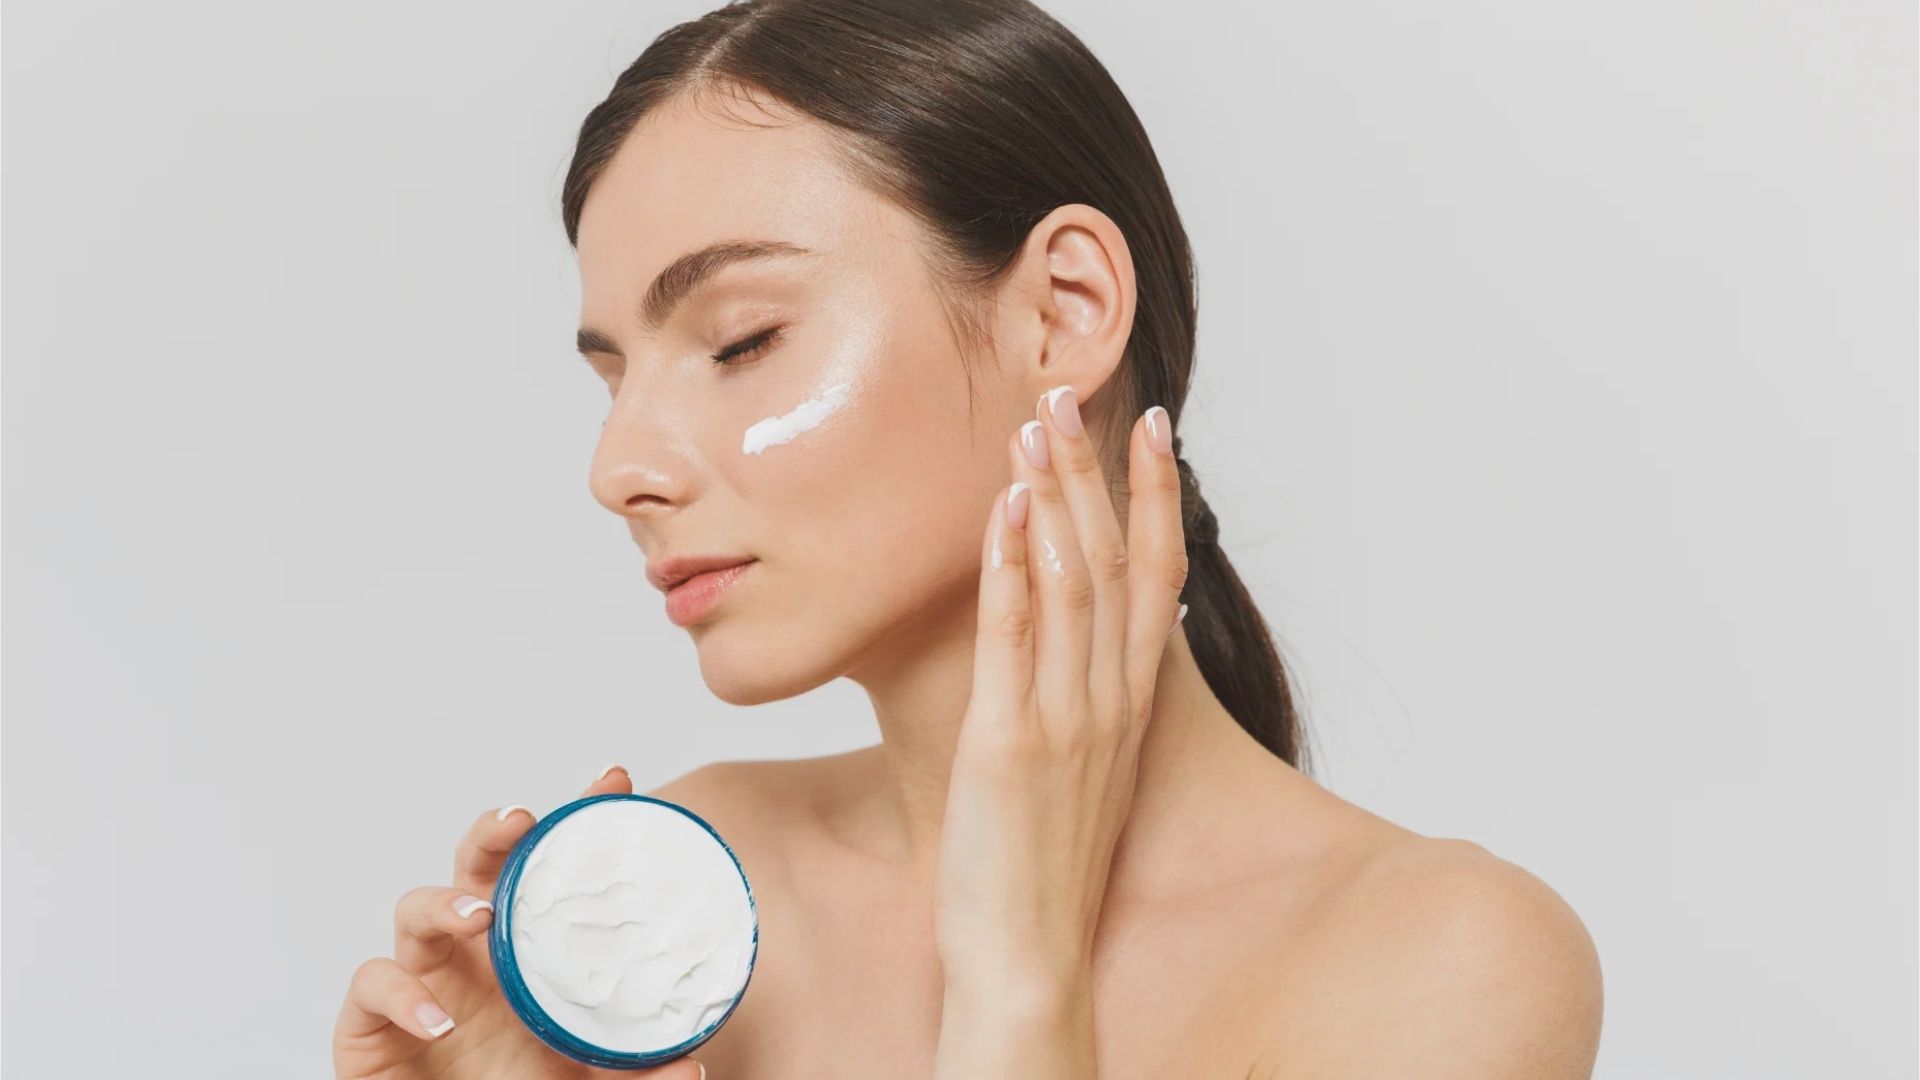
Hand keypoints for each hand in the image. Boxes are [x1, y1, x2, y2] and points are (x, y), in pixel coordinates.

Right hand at [332, 765, 706, 1079]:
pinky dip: (400, 995)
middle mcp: (471, 956)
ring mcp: (419, 982)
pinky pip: (371, 986)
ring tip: (481, 914)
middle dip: (495, 831)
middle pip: (476, 866)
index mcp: (525, 954)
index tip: (614, 780)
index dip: (575, 822)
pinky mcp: (369, 1025)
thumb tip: (692, 1065)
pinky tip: (438, 1018)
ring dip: (444, 901)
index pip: (550, 873)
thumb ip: (636, 1073)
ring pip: (414, 908)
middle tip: (524, 818)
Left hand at [933, 386, 1187, 1000]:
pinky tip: (999, 510)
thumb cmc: (1043, 864)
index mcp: (1131, 704)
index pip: (1157, 577)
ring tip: (1034, 424)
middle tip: (1072, 394)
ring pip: (1070, 583)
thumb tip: (1073, 637)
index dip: (1157, 497)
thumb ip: (1084, 697)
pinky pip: (1014, 638)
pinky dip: (1009, 567)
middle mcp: (1111, 702)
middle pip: (1113, 561)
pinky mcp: (1010, 743)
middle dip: (1094, 472)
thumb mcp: (1081, 768)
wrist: (1029, 955)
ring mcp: (1065, 720)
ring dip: (1052, 497)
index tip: (1154, 429)